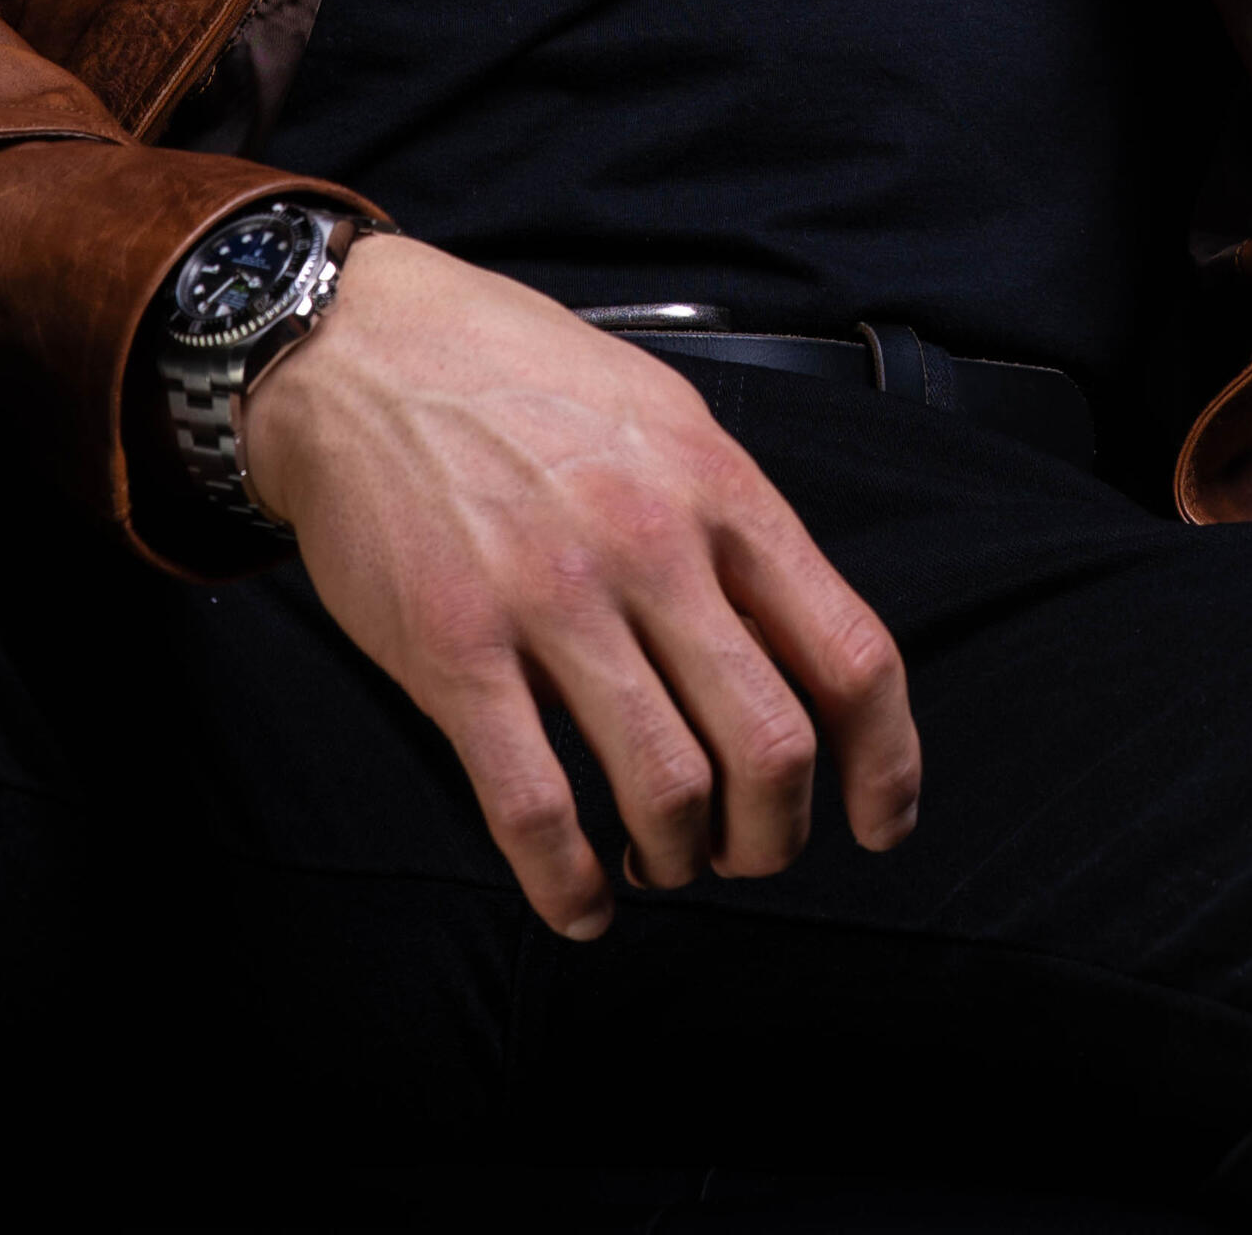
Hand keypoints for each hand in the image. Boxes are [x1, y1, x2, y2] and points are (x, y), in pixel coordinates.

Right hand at [242, 234, 919, 937]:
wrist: (366, 351)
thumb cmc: (522, 379)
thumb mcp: (667, 418)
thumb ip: (734, 525)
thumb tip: (794, 641)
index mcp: (722, 491)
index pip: (851, 654)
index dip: (884, 764)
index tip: (879, 820)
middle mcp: (653, 548)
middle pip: (771, 747)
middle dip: (775, 836)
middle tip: (749, 851)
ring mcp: (552, 602)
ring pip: (667, 789)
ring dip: (679, 859)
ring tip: (661, 860)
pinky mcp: (454, 651)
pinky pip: (533, 807)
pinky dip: (568, 884)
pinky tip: (579, 899)